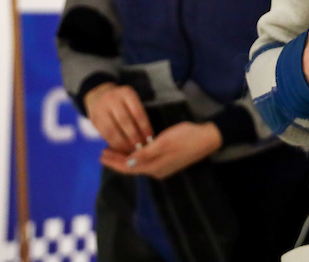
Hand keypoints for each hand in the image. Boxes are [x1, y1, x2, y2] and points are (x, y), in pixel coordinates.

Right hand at [84, 82, 153, 152]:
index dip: (144, 128)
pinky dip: (113, 144)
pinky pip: (105, 134)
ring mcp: (101, 108)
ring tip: (131, 151)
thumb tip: (147, 140)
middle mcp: (112, 98)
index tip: (150, 140)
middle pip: (125, 121)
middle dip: (134, 137)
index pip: (138, 112)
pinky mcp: (94, 119)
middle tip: (141, 148)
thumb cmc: (121, 103)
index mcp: (126, 93)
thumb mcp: (131, 103)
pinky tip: (120, 149)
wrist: (99, 96)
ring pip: (113, 130)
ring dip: (123, 143)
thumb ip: (138, 118)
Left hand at [100, 121, 221, 178]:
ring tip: (113, 150)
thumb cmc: (185, 137)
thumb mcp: (164, 142)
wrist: (207, 138)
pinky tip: (133, 149)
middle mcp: (157, 170)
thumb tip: (128, 162)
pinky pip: (145, 162)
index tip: (101, 155)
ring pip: (138, 165)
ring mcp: (163, 167)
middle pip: (131, 167)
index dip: (114, 162)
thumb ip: (145, 154)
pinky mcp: (167, 161)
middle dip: (116, 161)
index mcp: (154, 167)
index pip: (128, 167)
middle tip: (102, 153)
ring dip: (125, 158)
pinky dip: (135, 156)